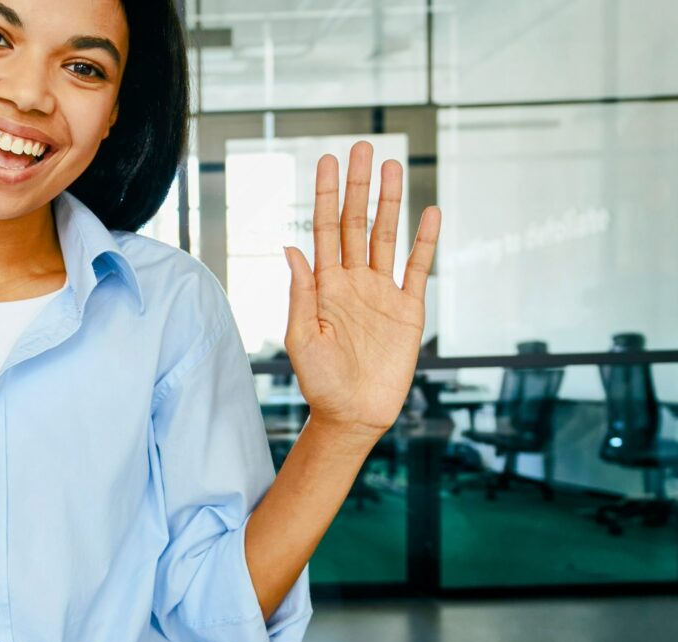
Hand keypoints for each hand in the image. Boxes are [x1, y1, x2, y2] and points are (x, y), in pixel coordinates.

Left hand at [283, 141, 440, 436]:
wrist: (353, 415)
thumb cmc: (320, 382)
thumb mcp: (301, 337)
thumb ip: (300, 292)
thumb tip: (291, 248)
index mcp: (323, 285)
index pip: (323, 229)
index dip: (324, 195)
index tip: (326, 161)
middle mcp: (352, 281)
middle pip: (355, 222)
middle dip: (357, 186)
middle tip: (361, 146)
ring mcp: (381, 292)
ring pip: (386, 236)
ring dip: (389, 201)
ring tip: (391, 165)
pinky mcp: (408, 309)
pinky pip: (418, 268)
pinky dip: (425, 240)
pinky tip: (429, 211)